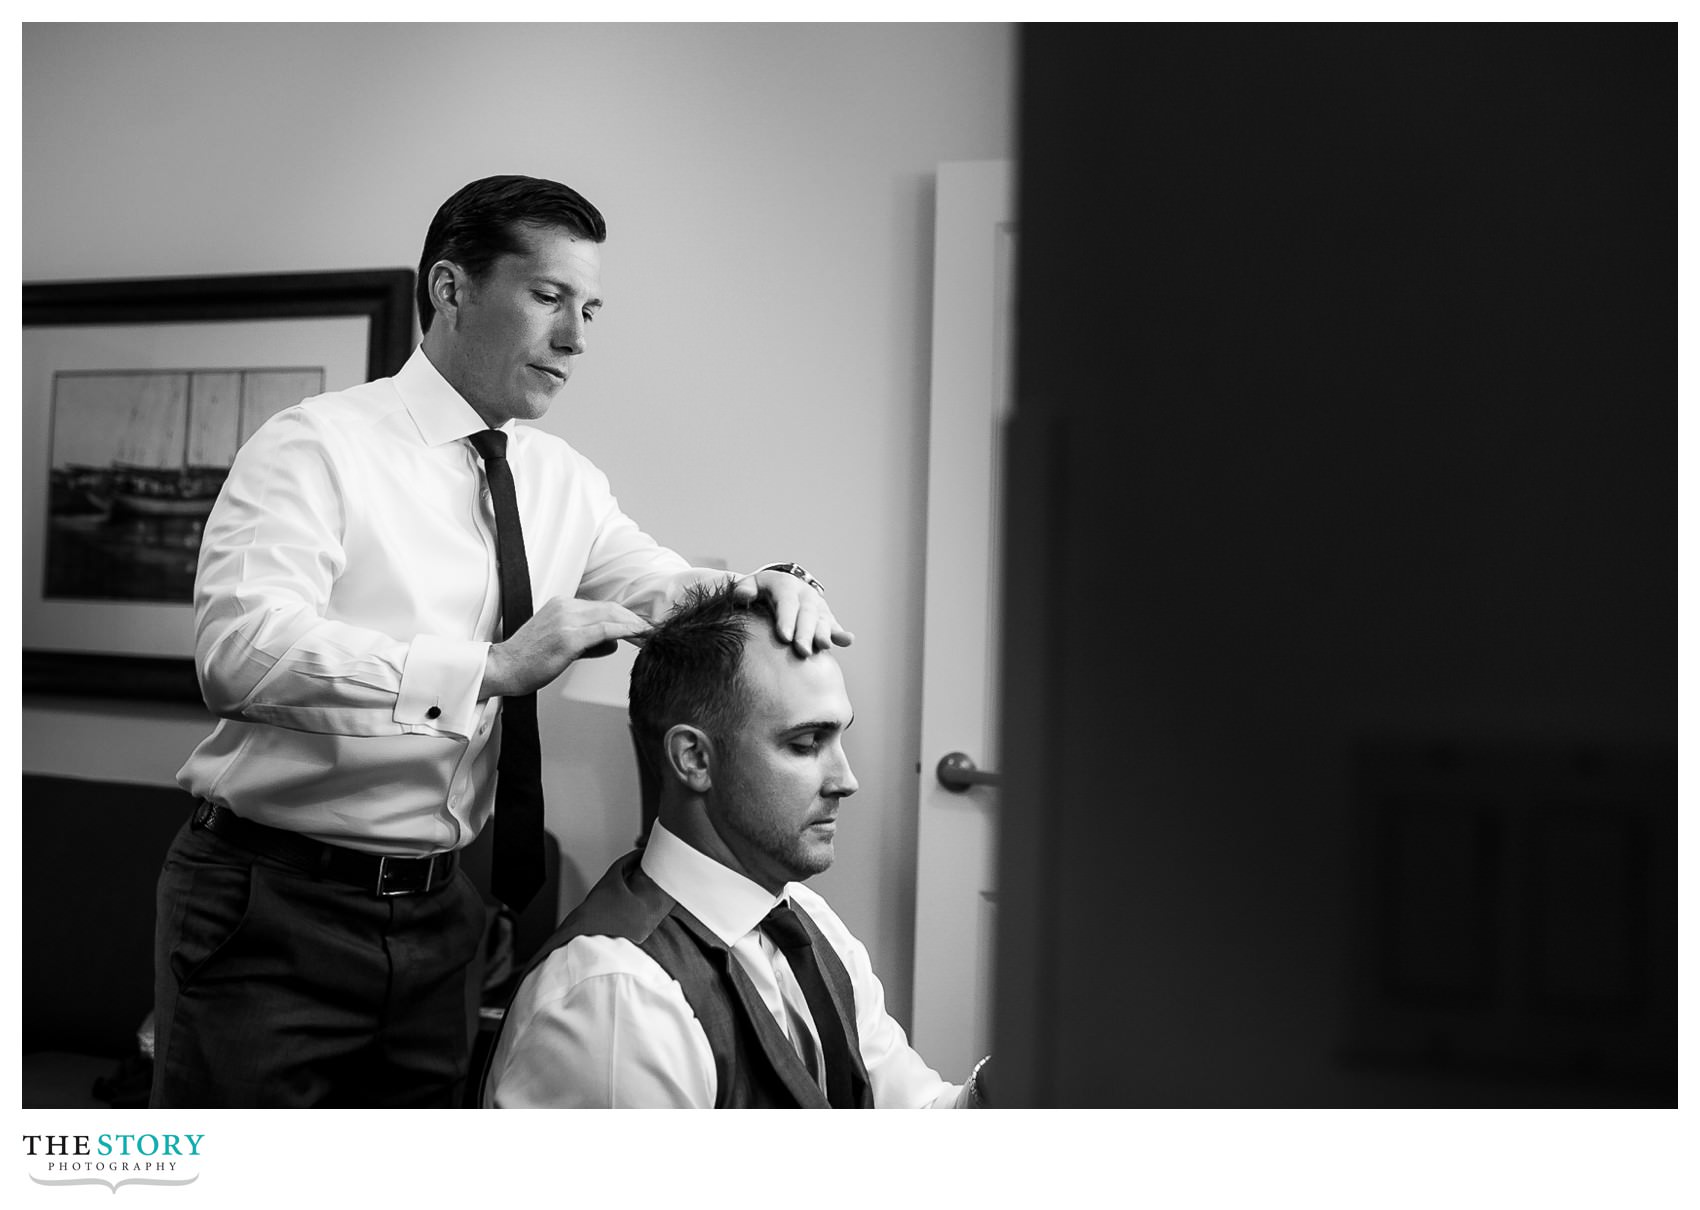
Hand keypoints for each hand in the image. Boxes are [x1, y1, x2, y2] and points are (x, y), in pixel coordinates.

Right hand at [481, 597, 650, 697]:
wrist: (502, 668)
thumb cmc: (527, 660)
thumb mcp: (561, 644)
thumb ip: (590, 643)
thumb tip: (613, 642)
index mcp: (562, 605)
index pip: (602, 607)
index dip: (626, 616)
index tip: (642, 626)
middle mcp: (564, 607)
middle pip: (610, 608)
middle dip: (634, 620)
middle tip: (653, 630)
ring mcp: (566, 620)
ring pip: (610, 616)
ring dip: (634, 625)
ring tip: (650, 634)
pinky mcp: (567, 637)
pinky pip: (603, 629)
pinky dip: (624, 630)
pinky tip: (637, 635)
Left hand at [732, 569, 852, 656]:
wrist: (779, 588)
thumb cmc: (759, 592)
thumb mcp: (750, 586)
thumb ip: (744, 590)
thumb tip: (742, 595)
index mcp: (785, 585)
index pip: (787, 602)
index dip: (787, 619)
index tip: (784, 637)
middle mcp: (805, 595)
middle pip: (807, 613)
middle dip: (805, 632)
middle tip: (801, 650)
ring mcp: (817, 606)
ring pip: (822, 620)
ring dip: (823, 634)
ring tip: (823, 647)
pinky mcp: (826, 618)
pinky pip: (835, 626)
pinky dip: (841, 634)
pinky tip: (848, 641)